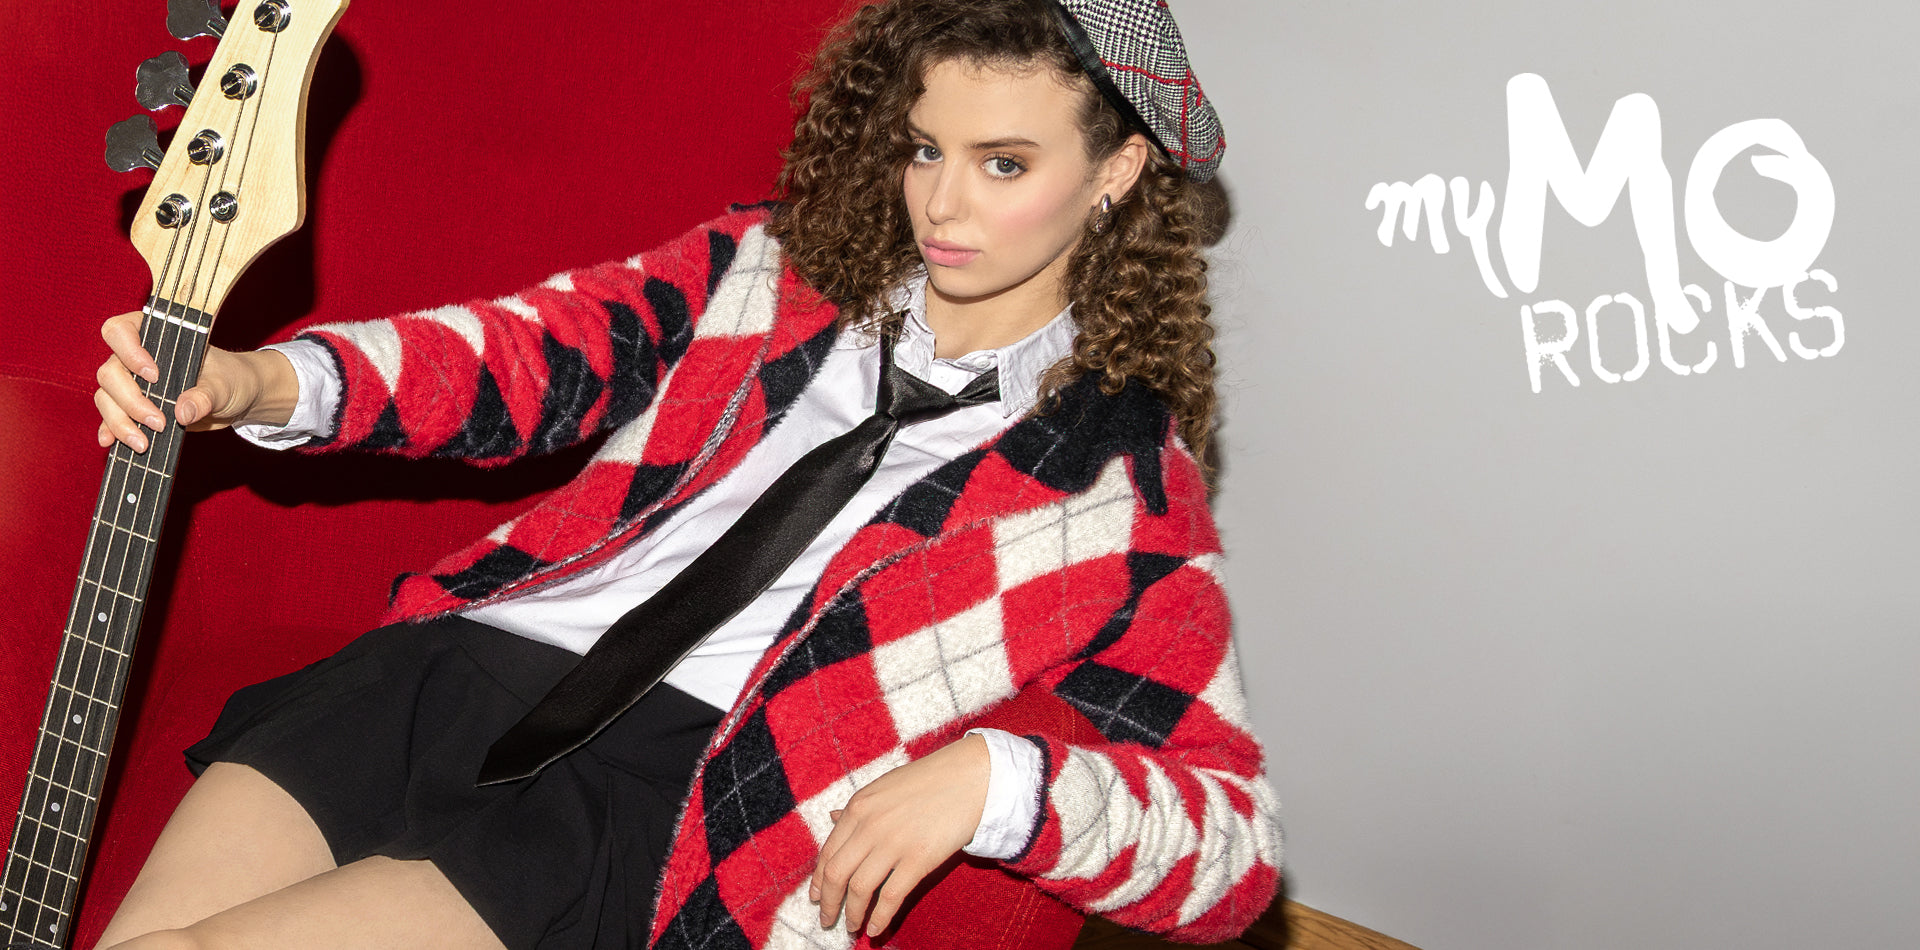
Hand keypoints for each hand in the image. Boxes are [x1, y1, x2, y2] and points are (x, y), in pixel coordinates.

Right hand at [93, 311, 296, 451]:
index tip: (153, 375)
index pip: (120, 331)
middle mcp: (135, 358)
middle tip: (160, 422)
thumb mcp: (223, 385)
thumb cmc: (230, 379)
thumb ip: (205, 396)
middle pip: (110, 373)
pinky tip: (110, 442)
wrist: (237, 399)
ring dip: (120, 422)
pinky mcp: (133, 408)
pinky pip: (111, 417)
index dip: (128, 352)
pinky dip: (110, 430)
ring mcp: (132, 384)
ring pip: (106, 398)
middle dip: (130, 401)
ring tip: (143, 444)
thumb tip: (182, 413)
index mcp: (156, 337)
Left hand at [810, 734, 989, 938]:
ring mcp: (893, 843)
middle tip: (828, 920)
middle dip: (829, 903)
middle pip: (836, 874)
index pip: (827, 853)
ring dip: (852, 914)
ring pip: (859, 889)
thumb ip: (858, 808)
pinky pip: (890, 897)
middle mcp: (869, 826)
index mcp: (858, 807)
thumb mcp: (884, 787)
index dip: (819, 881)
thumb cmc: (929, 780)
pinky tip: (875, 929)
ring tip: (852, 927)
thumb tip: (832, 819)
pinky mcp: (918, 859)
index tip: (817, 897)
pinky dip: (879, 917)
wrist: (969, 777)